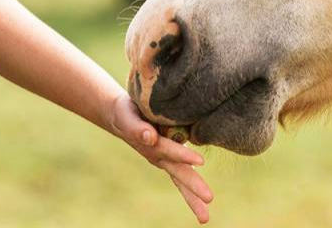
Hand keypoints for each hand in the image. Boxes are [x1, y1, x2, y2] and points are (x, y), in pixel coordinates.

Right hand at [107, 94, 213, 222]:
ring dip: (193, 195)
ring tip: (205, 218)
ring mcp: (164, 159)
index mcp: (152, 146)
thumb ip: (137, 128)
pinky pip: (182, 169)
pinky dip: (193, 183)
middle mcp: (159, 156)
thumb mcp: (127, 118)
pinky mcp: (168, 155)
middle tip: (210, 199)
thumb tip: (150, 137)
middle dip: (193, 187)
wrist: (121, 114)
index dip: (183, 155)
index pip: (170, 151)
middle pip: (179, 173)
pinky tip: (203, 199)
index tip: (200, 161)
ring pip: (181, 178)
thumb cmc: (126, 113)